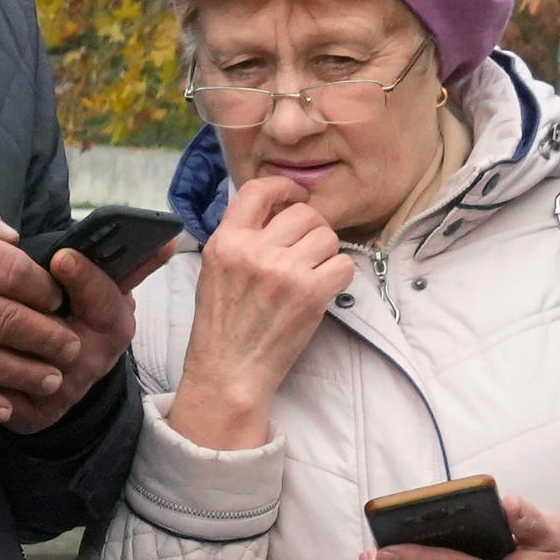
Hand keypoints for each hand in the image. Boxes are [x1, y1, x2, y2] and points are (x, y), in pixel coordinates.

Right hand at [167, 176, 351, 449]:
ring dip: (326, 255)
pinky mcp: (310, 293)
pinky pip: (344, 264)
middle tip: (305, 254)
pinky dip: (339, 276)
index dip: (285, 187)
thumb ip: (241, 240)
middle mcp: (253, 252)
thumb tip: (278, 212)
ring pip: (328, 237)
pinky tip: (321, 290)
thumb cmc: (222, 326)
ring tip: (310, 277)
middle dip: (312, 231)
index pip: (258, 190)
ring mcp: (283, 272)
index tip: (296, 196)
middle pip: (305, 213)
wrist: (228, 371)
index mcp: (225, 243)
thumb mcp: (214, 272)